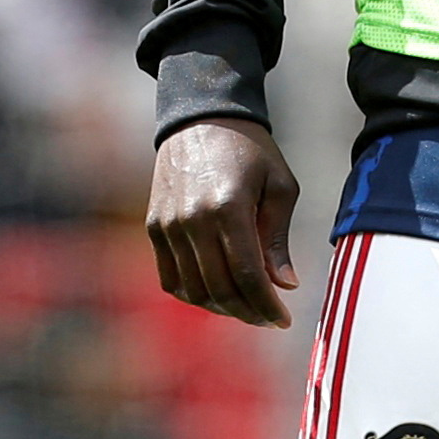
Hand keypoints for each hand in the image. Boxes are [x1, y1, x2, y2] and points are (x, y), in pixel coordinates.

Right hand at [146, 118, 301, 327]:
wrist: (201, 117)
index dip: (266, 305)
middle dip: (248, 312)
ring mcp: (168, 224)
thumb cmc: (251, 150)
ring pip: (193, 289)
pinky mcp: (154, 226)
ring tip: (246, 306)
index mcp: (228, 207)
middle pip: (219, 289)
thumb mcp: (279, 187)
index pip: (247, 275)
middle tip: (269, 317)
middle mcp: (192, 219)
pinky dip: (194, 294)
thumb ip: (278, 239)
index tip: (284, 321)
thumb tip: (284, 285)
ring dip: (221, 307)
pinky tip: (217, 293)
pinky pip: (170, 277)